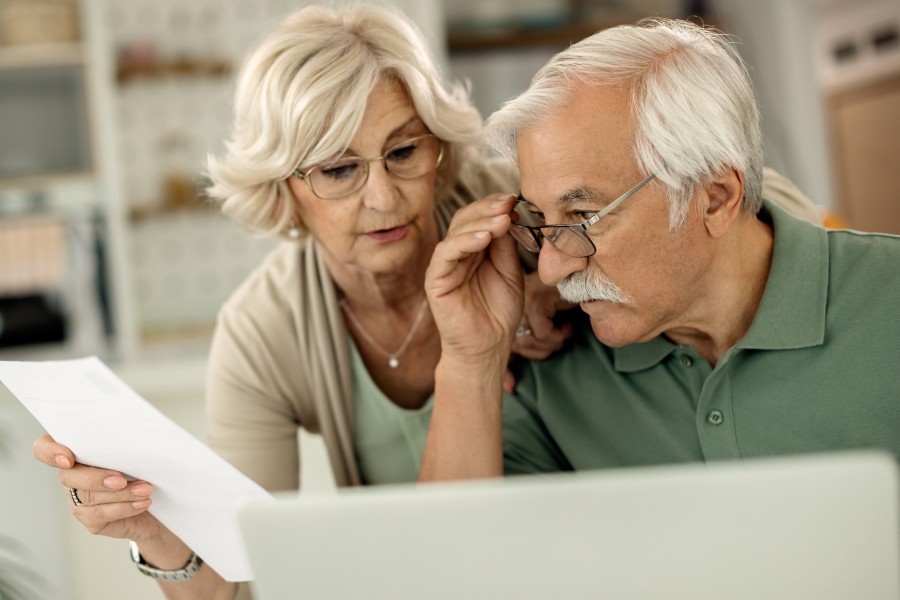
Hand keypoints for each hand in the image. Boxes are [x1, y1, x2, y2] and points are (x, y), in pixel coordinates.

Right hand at [32, 434, 163, 542]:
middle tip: (121, 479)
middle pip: (68, 476)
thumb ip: (124, 445)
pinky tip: (142, 503)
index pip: (45, 448)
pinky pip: (101, 514)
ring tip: (145, 489)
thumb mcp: (136, 452)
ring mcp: (78, 499)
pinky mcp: (91, 519)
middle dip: (96, 478)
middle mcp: (72, 475)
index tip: (68, 458)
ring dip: (121, 493)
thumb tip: (136, 440)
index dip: (50, 452)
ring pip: (89, 496)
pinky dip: (125, 507)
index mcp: (77, 452)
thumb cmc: (144, 470)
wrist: (157, 503)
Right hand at [426, 193, 523, 364]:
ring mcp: (444, 265)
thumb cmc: (499, 312)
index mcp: (474, 249)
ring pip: (456, 232)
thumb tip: (509, 214)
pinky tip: (484, 238)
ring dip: (480, 223)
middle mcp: (457, 253)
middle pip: (466, 219)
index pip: (480, 218)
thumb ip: (507, 246)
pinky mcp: (435, 279)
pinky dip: (464, 242)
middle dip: (488, 209)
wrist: (488, 347)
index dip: (495, 206)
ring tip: (502, 220)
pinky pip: (446, 253)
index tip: (515, 199)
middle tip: (508, 203)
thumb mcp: (510, 272)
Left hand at [503, 273, 576, 391]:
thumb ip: (524, 353)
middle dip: (543, 350)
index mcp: (505, 312)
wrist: (585, 280)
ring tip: (565, 330)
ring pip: (530, 341)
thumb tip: (509, 388)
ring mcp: (521, 300)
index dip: (505, 370)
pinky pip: (543, 333)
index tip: (510, 387)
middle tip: (560, 339)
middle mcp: (508, 304)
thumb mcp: (543, 331)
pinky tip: (567, 324)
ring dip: (554, 342)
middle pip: (518, 347)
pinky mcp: (536, 299)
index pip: (500, 346)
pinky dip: (559, 334)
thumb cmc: (566, 306)